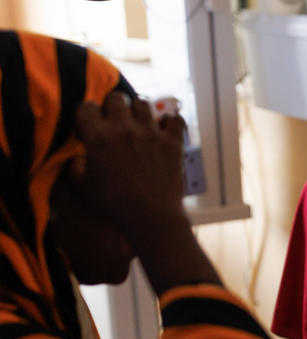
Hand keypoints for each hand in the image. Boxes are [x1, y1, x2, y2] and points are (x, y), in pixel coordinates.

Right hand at [70, 93, 218, 293]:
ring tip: (138, 126)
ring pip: (143, 104)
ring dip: (138, 112)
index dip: (86, 115)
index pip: (86, 106)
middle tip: (115, 124)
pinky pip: (175, 120)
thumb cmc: (114, 203)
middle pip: (116, 98)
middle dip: (112, 107)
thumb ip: (76, 165)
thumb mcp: (83, 186)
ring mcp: (151, 133)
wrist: (151, 217)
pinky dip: (171, 121)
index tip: (89, 128)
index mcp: (99, 136)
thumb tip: (78, 156)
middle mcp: (124, 128)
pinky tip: (166, 128)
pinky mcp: (172, 142)